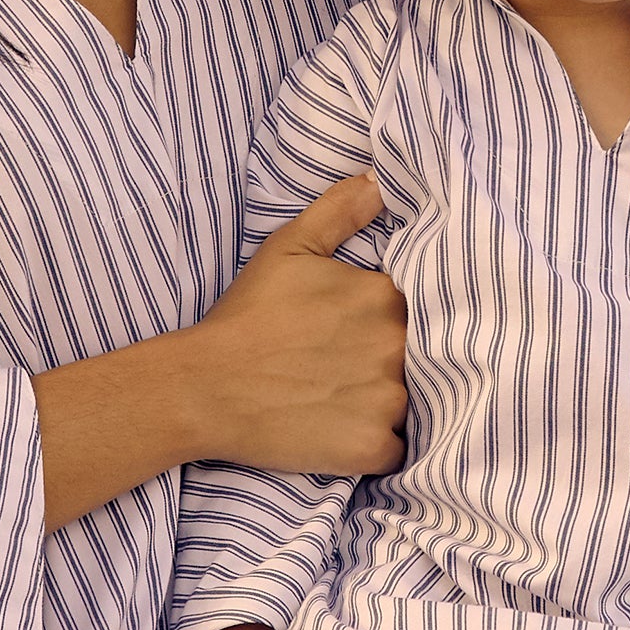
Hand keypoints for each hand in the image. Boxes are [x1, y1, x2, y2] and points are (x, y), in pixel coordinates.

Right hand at [187, 174, 407, 475]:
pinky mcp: (370, 447)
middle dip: (398, 361)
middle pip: (424, 356)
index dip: (395, 321)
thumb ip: (341, 209)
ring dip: (389, 403)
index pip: (421, 307)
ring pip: (416, 403)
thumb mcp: (290, 246)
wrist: (205, 386)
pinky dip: (379, 444)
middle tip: (352, 367)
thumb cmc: (247, 315)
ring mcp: (386, 400)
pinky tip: (347, 431)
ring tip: (348, 400)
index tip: (363, 330)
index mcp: (385, 295)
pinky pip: (399, 449)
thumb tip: (380, 180)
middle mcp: (396, 346)